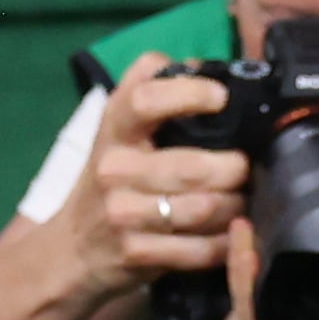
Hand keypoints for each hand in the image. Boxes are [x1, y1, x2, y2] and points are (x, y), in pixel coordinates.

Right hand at [58, 53, 253, 311]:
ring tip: (244, 197)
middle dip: (235, 167)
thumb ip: (149, 87)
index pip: (145, 100)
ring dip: (236, 204)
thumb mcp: (116, 127)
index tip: (221, 98)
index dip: (190, 94)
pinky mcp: (138, 254)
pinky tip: (232, 232)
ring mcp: (124, 215)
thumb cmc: (107, 179)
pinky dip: (225, 241)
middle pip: (193, 167)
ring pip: (203, 208)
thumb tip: (198, 65)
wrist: (72, 250)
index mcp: (113, 129)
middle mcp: (114, 169)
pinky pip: (199, 249)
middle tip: (247, 166)